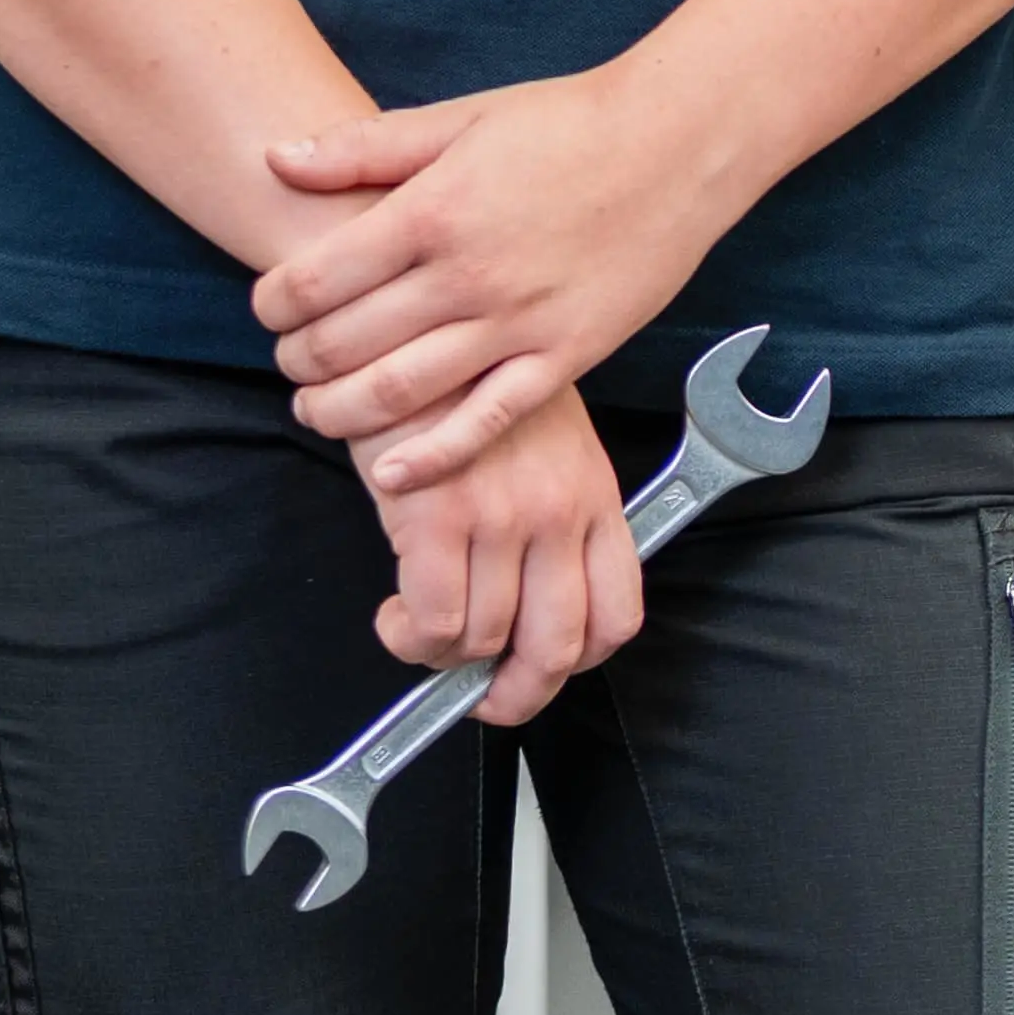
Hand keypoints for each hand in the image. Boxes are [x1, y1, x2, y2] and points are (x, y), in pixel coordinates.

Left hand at [251, 64, 734, 468]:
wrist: (675, 145)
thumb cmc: (567, 124)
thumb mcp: (460, 118)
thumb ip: (363, 147)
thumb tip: (277, 158)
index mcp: (431, 210)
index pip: (316, 277)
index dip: (273, 303)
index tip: (268, 309)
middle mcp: (466, 274)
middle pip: (346, 342)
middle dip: (298, 361)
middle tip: (287, 363)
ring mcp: (517, 322)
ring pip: (401, 392)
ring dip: (340, 412)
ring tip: (316, 411)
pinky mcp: (564, 357)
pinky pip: (485, 421)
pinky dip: (431, 456)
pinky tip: (391, 475)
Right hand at [375, 409, 646, 722]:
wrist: (413, 319)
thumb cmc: (467, 378)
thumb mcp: (542, 441)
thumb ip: (549, 513)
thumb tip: (524, 593)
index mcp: (593, 497)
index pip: (617, 613)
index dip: (577, 662)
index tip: (539, 669)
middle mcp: (558, 513)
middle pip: (556, 649)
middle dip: (514, 694)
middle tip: (476, 695)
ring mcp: (501, 516)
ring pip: (483, 642)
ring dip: (445, 656)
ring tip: (419, 630)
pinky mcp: (438, 515)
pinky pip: (433, 623)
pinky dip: (412, 637)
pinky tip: (396, 615)